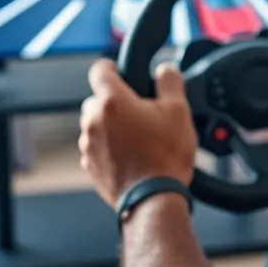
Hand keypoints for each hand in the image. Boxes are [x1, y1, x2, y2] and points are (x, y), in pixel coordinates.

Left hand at [79, 60, 197, 206]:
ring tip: (138, 138)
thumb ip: (170, 81)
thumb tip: (165, 70)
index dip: (112, 67)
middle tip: (140, 112)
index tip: (121, 72)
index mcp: (112, 101)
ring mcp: (88, 144)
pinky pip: (96, 146)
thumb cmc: (165, 156)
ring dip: (111, 125)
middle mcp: (93, 121)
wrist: (154, 199)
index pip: (100, 69)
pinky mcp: (90, 165)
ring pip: (96, 124)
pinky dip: (109, 146)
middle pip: (97, 98)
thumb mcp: (179, 110)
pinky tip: (131, 155)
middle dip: (116, 101)